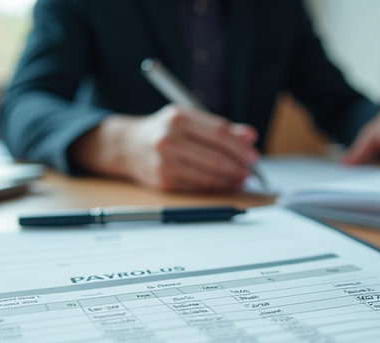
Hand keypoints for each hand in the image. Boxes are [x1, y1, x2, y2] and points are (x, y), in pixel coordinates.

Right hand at [70, 105, 258, 192]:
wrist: (127, 146)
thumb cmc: (163, 131)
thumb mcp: (187, 119)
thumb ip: (218, 128)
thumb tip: (250, 137)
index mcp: (178, 118)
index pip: (219, 133)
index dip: (239, 146)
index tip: (252, 154)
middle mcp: (169, 139)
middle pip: (215, 157)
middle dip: (238, 166)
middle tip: (250, 170)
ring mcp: (165, 162)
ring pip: (208, 175)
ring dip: (230, 180)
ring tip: (241, 179)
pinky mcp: (163, 181)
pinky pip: (197, 187)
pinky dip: (215, 188)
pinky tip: (224, 185)